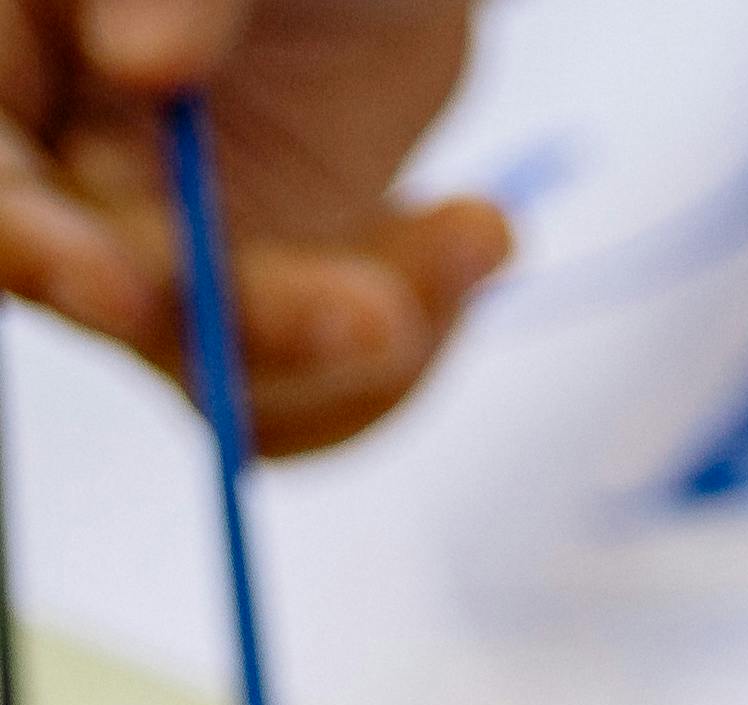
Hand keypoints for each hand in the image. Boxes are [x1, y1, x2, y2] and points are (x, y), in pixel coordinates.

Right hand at [0, 0, 498, 454]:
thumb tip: (146, 68)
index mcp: (15, 55)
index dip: (35, 249)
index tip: (123, 290)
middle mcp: (70, 170)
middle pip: (121, 304)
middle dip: (261, 328)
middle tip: (382, 315)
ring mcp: (166, 245)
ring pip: (228, 372)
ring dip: (362, 345)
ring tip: (480, 232)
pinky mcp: (264, 298)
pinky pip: (320, 385)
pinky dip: (417, 333)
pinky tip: (477, 240)